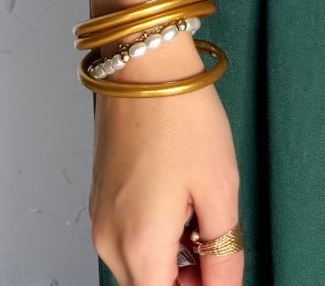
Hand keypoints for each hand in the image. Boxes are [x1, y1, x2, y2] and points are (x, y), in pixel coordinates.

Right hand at [87, 34, 242, 285]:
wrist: (144, 61)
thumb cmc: (181, 115)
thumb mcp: (220, 189)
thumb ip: (224, 253)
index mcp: (139, 246)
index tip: (220, 266)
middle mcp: (109, 240)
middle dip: (188, 278)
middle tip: (217, 242)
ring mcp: (100, 218)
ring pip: (140, 266)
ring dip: (172, 258)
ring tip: (199, 213)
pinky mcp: (100, 198)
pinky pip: (128, 239)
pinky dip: (156, 236)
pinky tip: (179, 201)